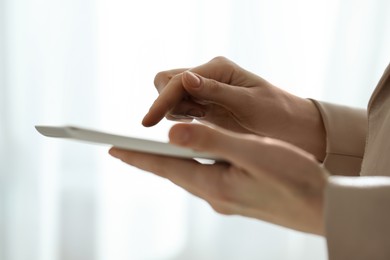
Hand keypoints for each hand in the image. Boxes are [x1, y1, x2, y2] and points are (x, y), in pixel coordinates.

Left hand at [109, 123, 328, 234]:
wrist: (325, 207)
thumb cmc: (295, 179)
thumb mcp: (254, 154)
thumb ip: (213, 141)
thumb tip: (172, 134)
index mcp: (214, 185)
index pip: (164, 167)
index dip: (136, 157)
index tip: (111, 149)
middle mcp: (215, 194)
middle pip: (172, 172)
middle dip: (147, 159)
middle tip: (124, 149)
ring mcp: (227, 197)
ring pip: (188, 174)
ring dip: (169, 161)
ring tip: (152, 151)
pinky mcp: (238, 194)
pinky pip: (205, 176)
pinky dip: (192, 164)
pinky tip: (193, 160)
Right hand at [142, 57, 325, 160]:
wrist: (294, 129)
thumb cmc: (278, 114)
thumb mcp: (250, 103)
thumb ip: (217, 91)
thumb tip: (185, 79)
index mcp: (219, 69)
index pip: (178, 81)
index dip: (161, 101)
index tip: (148, 123)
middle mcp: (209, 77)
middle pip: (167, 83)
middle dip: (166, 103)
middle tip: (188, 122)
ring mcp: (206, 92)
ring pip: (172, 97)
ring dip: (174, 112)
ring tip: (199, 124)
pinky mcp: (207, 107)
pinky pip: (181, 109)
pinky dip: (181, 119)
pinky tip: (198, 126)